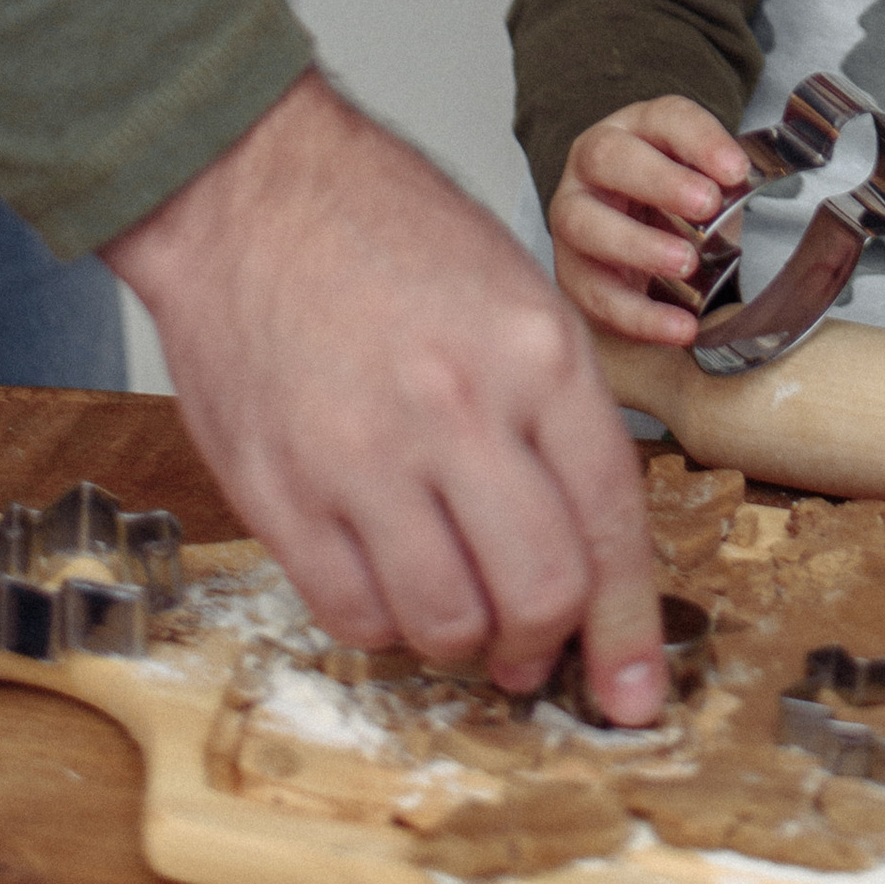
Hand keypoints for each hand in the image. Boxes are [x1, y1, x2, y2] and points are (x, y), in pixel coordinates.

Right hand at [107, 72, 666, 723]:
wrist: (251, 190)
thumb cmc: (387, 230)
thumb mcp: (514, 291)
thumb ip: (554, 411)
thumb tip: (587, 537)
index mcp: (536, 351)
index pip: (610, 520)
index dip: (627, 624)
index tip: (633, 692)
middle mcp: (458, 410)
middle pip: (538, 591)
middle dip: (545, 644)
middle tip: (535, 651)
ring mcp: (362, 458)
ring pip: (446, 622)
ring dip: (464, 640)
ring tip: (459, 609)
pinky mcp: (281, 492)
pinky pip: (353, 614)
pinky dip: (383, 625)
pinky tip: (389, 584)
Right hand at [552, 96, 753, 346]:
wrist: (630, 229)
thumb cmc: (672, 197)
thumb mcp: (699, 176)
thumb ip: (722, 179)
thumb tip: (750, 189)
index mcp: (635, 128)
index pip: (666, 118)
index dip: (701, 140)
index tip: (737, 170)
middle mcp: (592, 165)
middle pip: (609, 157)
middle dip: (659, 181)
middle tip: (707, 205)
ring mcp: (573, 216)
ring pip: (584, 223)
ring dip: (637, 245)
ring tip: (685, 265)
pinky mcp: (570, 272)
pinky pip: (594, 294)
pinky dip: (639, 315)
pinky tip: (679, 326)